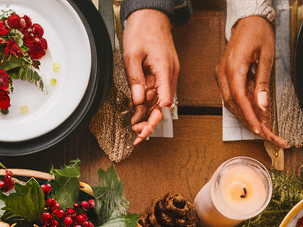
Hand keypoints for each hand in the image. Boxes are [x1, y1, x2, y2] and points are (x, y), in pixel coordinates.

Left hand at [122, 9, 178, 145]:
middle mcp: (170, 74)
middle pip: (163, 104)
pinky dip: (148, 102)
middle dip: (151, 122)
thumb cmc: (143, 30)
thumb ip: (135, 79)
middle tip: (138, 135)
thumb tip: (137, 101)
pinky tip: (137, 112)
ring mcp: (168, 74)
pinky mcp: (164, 73)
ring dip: (147, 114)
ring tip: (134, 127)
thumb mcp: (132, 55)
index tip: (145, 129)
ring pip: (159, 100)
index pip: (165, 99)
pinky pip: (157, 91)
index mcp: (165, 70)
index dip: (156, 116)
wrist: (151, 15)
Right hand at [218, 15, 288, 147]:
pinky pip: (230, 94)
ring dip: (244, 113)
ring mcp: (222, 73)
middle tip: (264, 131)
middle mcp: (223, 73)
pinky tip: (251, 110)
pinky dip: (240, 104)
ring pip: (230, 101)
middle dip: (248, 119)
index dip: (250, 116)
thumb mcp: (266, 57)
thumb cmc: (258, 33)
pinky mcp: (224, 74)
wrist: (248, 20)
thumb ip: (262, 82)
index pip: (240, 99)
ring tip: (260, 123)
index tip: (259, 129)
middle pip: (233, 104)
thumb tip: (262, 104)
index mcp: (233, 68)